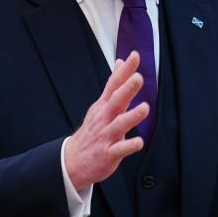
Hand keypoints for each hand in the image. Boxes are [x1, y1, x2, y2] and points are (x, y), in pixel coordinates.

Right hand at [64, 51, 148, 189]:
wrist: (73, 160)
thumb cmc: (94, 129)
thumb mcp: (102, 104)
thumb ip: (114, 84)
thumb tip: (121, 62)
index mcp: (104, 105)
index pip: (114, 84)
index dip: (124, 70)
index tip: (135, 56)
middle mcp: (105, 118)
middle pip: (116, 101)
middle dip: (127, 89)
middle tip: (138, 78)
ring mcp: (106, 135)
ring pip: (119, 124)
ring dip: (132, 116)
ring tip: (145, 108)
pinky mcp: (108, 154)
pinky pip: (119, 149)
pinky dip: (129, 145)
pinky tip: (139, 142)